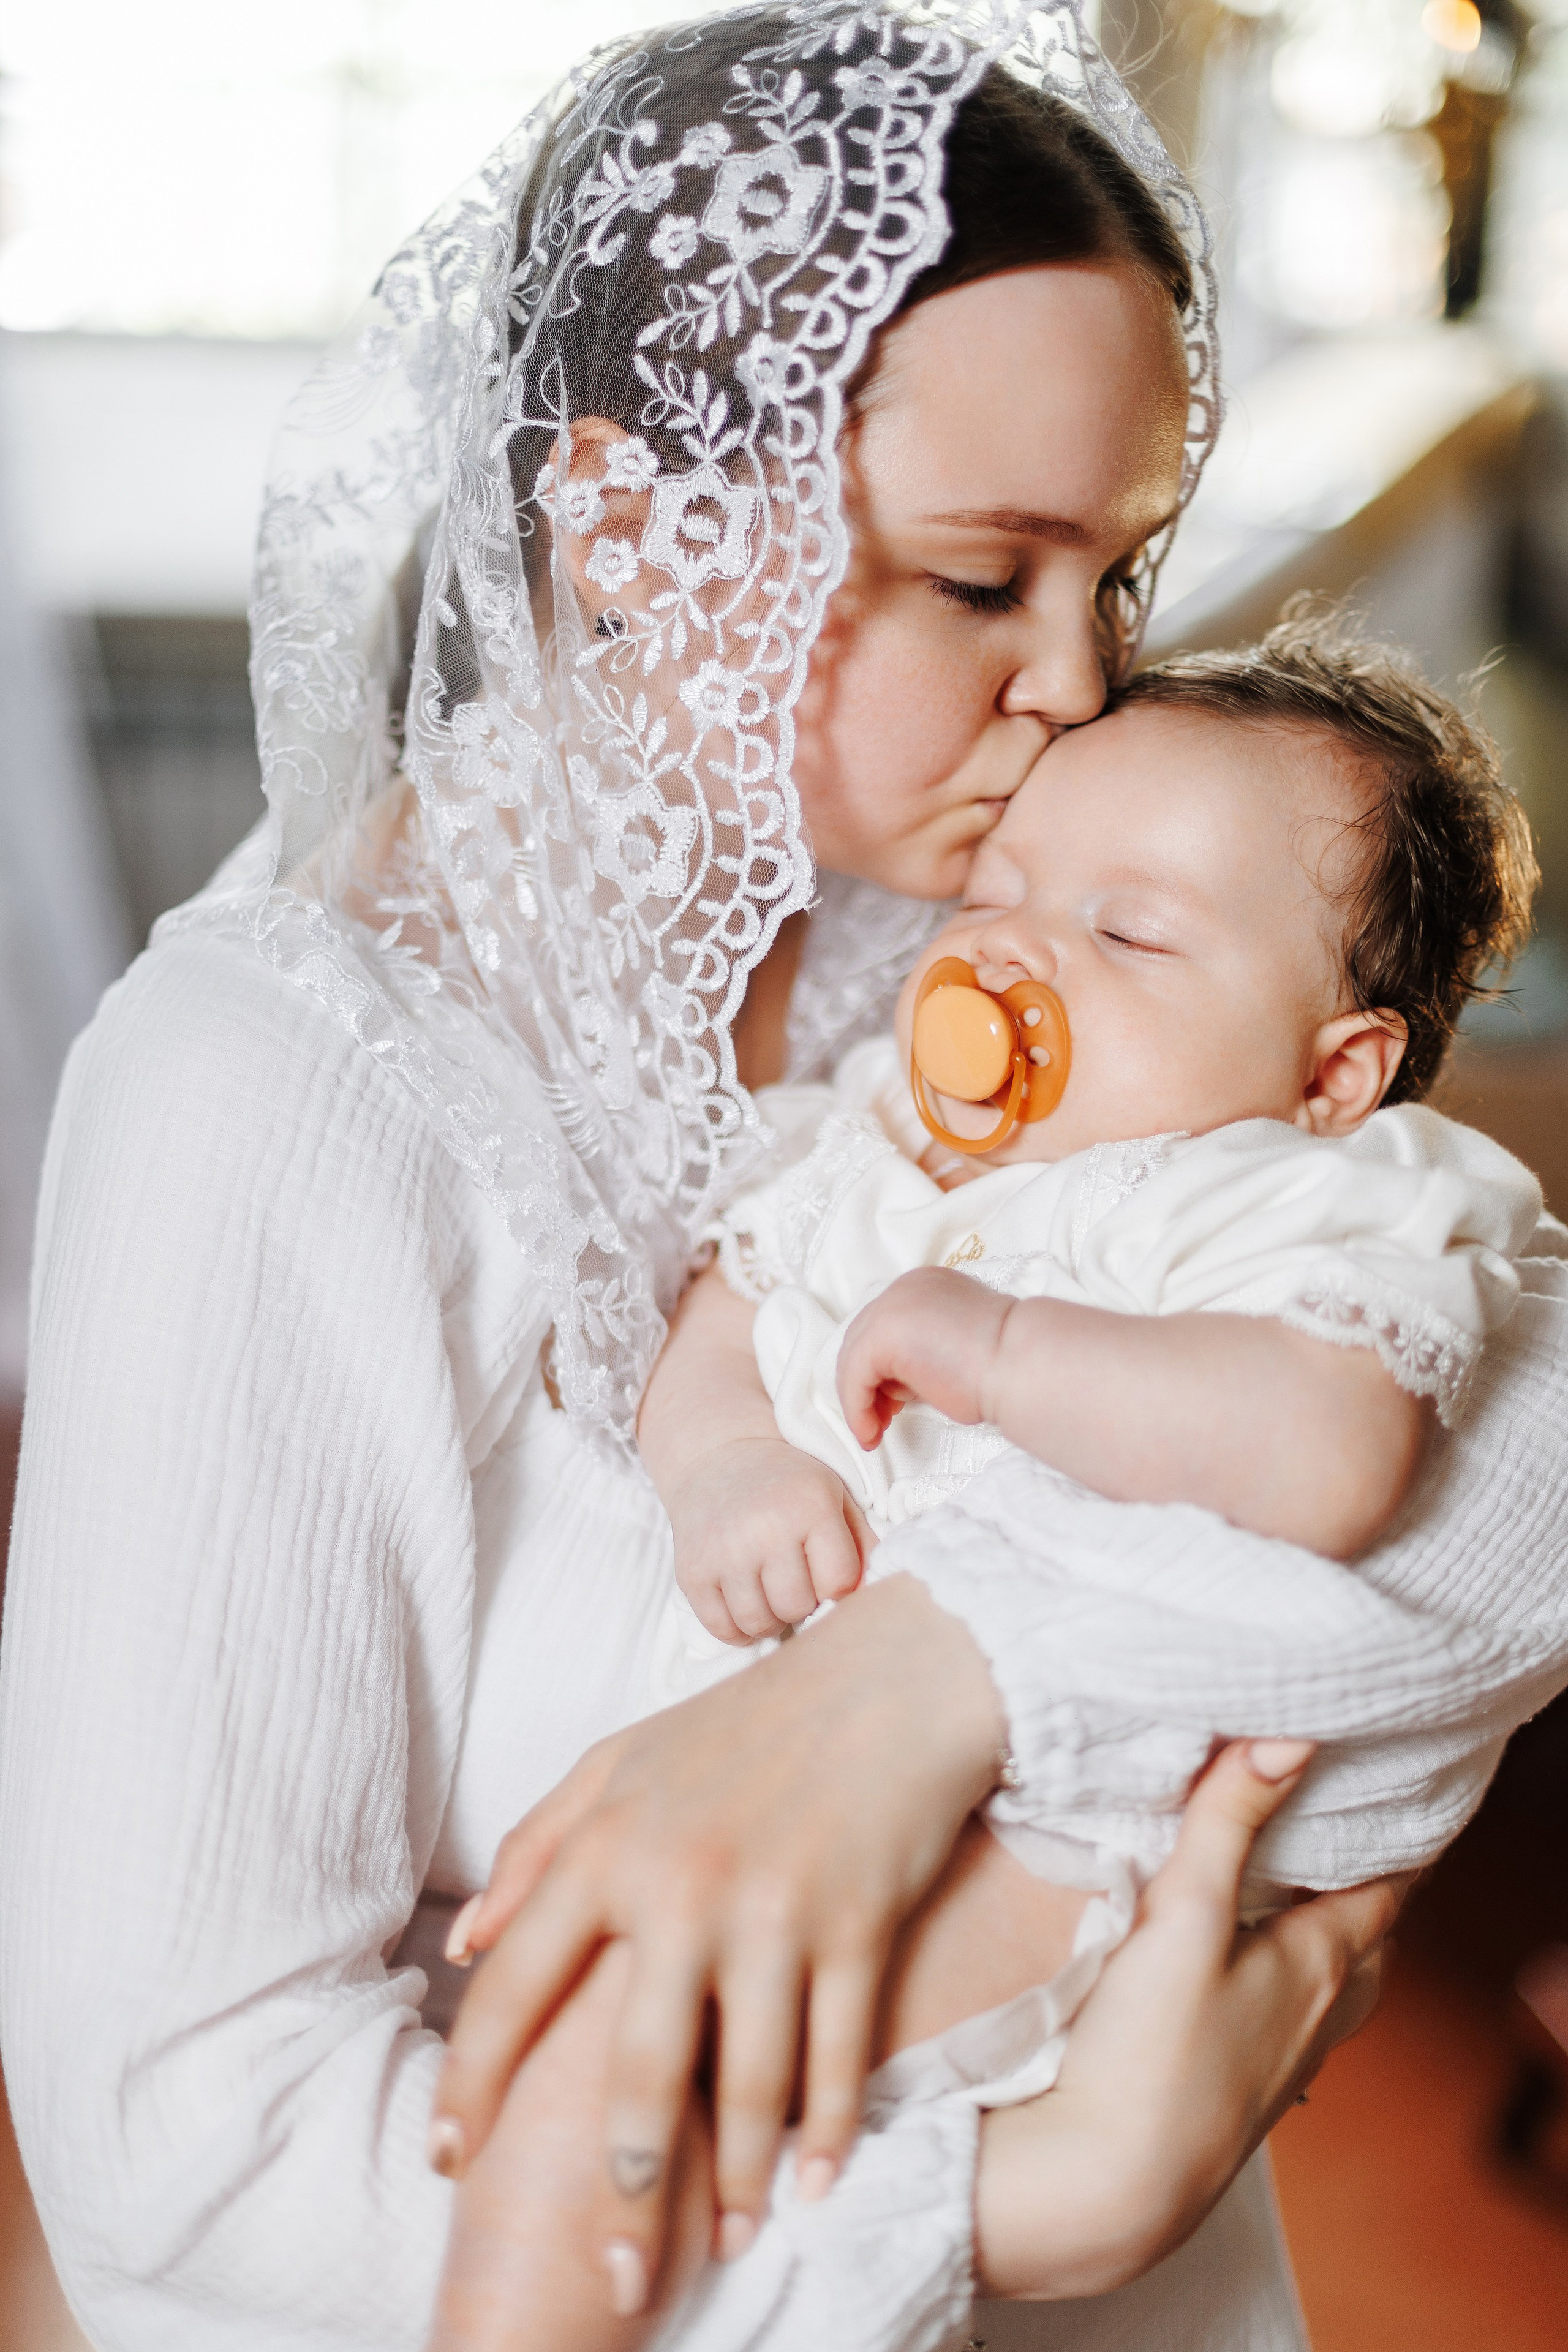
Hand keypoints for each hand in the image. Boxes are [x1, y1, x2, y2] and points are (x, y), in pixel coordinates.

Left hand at [430, 1574, 1005, 2315]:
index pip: (513, 1987)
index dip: (471, 2082)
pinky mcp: (857, 1927)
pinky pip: (838, 2059)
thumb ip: (535, 1846)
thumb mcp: (619, 1762)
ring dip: (740, 2186)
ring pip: (750, 2088)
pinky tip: (812, 2188)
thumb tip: (465, 1942)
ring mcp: (775, 1913)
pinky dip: (827, 2135)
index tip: (448, 2160)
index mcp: (608, 1846)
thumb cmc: (746, 1724)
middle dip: (624, 2195)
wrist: (889, 1679)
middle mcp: (682, 1889)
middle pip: (639, 2077)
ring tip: (728, 2248)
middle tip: (612, 2281)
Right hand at [668, 1433, 868, 1642]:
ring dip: (771, 1617)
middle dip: (803, 1602)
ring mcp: (724, 1553)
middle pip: (797, 1607)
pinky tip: (746, 1603)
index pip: (838, 1584)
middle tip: (796, 1580)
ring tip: (771, 1591)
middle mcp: (765, 1529)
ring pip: (760, 1623)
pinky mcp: (692, 1572)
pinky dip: (738, 1628)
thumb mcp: (833, 1496)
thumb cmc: (787, 1484)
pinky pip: (722, 1629)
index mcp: (809, 1507)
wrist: (717, 1458)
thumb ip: (863, 1543)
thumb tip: (880, 1594)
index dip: (837, 1586)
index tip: (826, 1571)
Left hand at [838, 1267, 1011, 1447]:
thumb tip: (895, 1380)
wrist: (1024, 1366)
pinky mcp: (882, 1333)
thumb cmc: (1003, 1369)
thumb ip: (922, 1352)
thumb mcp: (954, 1350)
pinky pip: (853, 1375)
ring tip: (877, 1430)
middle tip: (881, 1421)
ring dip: (861, 1399)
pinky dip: (857, 1408)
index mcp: (927, 1288)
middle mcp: (906, 1288)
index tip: (891, 1404)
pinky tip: (871, 1433)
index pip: (886, 1328)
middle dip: (867, 1384)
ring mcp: (892, 1305)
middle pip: (863, 1340)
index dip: (881, 1369)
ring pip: (854, 1358)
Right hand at [973, 1738, 1410, 2299]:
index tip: (1396, 1790)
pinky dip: (1287, 1980)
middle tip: (1350, 1825)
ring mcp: (1278, 2061)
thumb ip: (1227, 1823)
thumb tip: (1288, 1737)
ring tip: (1301, 1891)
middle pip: (1369, 1939)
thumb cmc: (1148, 2053)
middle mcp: (1314, 2016)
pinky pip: (1287, 2020)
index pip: (1387, 1890)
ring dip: (1331, 1936)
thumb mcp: (1184, 1916)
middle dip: (1370, 1884)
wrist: (1107, 2186)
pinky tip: (1245, 1974)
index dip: (1398, 1840)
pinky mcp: (1236, 2088)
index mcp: (1318, 1967)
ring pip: (1332, 1985)